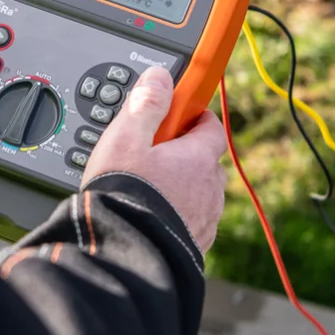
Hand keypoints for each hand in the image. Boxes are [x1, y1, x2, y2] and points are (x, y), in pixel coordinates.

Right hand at [82, 67, 227, 251]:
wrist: (123, 257)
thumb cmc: (125, 197)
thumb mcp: (126, 139)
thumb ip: (145, 105)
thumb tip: (159, 77)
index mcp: (198, 158)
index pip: (211, 126)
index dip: (195, 115)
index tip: (181, 113)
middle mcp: (210, 190)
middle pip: (206, 161)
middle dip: (185, 155)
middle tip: (154, 155)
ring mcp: (205, 221)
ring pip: (201, 194)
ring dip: (183, 188)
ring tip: (150, 190)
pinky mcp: (196, 247)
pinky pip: (192, 223)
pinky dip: (178, 217)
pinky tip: (153, 217)